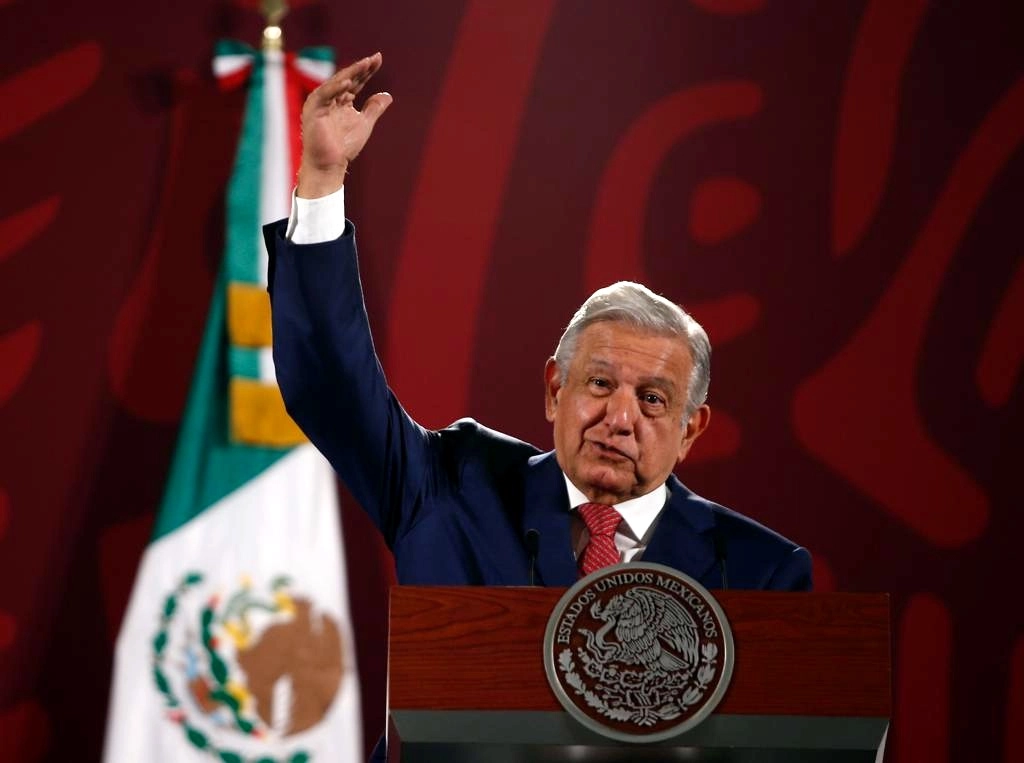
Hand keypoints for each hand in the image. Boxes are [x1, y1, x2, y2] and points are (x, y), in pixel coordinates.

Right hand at [296, 52, 391, 197]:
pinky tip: (349, 82)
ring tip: (365, 64)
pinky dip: (335, 88)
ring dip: (350, 73)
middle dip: (361, 68)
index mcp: (341, 100)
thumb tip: (388, 95)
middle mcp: (330, 98)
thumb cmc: (344, 147)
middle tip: (374, 58)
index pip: (356, 81)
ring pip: (336, 83)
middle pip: (347, 79)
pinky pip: (324, 95)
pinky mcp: (313, 109)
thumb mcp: (364, 123)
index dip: (367, 71)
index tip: (378, 59)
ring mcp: (320, 102)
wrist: (330, 165)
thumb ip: (374, 108)